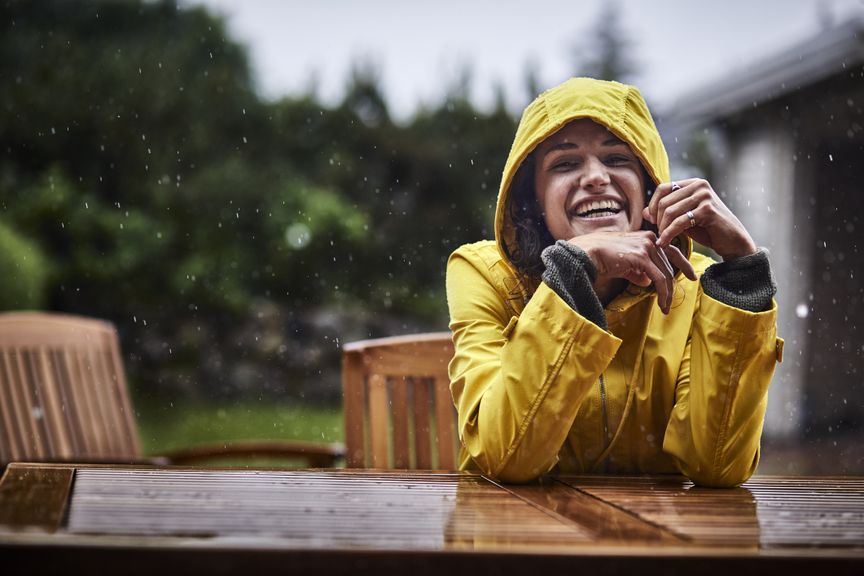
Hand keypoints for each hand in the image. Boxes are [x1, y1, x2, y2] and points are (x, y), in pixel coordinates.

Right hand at [569, 231, 696, 313]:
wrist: (587, 252)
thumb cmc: (601, 256)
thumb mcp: (623, 263)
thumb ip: (636, 271)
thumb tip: (646, 282)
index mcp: (647, 237)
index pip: (671, 250)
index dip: (683, 263)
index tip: (692, 275)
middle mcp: (650, 239)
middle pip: (669, 265)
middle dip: (672, 285)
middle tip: (671, 302)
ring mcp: (647, 246)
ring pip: (666, 273)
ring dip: (667, 293)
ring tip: (665, 307)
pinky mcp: (642, 257)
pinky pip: (659, 278)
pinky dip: (663, 292)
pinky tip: (662, 303)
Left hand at [643, 178, 756, 260]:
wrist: (732, 241)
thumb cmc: (708, 229)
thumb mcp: (684, 219)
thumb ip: (667, 213)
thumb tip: (644, 212)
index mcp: (693, 183)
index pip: (663, 188)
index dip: (653, 205)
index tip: (651, 221)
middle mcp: (699, 185)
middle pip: (664, 201)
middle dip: (658, 220)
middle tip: (659, 234)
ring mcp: (704, 196)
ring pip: (670, 212)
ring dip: (662, 229)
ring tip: (662, 240)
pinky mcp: (708, 210)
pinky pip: (679, 222)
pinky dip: (668, 234)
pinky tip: (664, 243)